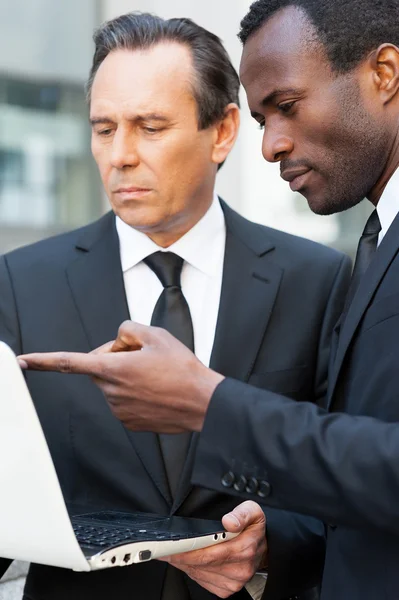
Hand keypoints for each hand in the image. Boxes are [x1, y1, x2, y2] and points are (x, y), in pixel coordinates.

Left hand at [18, 321, 223, 432]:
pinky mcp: (129, 422)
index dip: (44, 360)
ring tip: (155, 375)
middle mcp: (110, 391)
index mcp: (113, 368)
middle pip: (99, 367)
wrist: (202, 402)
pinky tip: (155, 390)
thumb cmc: (182, 368)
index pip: (70, 362)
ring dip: (125, 376)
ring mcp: (119, 409)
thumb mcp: (157, 334)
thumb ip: (129, 329)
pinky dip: (133, 393)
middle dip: (113, 358)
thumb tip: (119, 341)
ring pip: (111, 384)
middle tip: (142, 355)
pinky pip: (122, 401)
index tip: (22, 361)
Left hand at [159, 501, 266, 597]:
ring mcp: (234, 581)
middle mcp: (239, 569)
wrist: (267, 548)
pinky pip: (203, 581)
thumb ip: (241, 513)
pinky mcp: (228, 589)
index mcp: (244, 549)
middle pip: (201, 564)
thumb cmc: (255, 528)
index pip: (209, 553)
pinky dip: (192, 572)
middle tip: (164, 549)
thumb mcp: (253, 510)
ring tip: (172, 554)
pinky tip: (188, 562)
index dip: (188, 550)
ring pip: (200, 574)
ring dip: (183, 564)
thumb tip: (228, 522)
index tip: (172, 547)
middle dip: (180, 556)